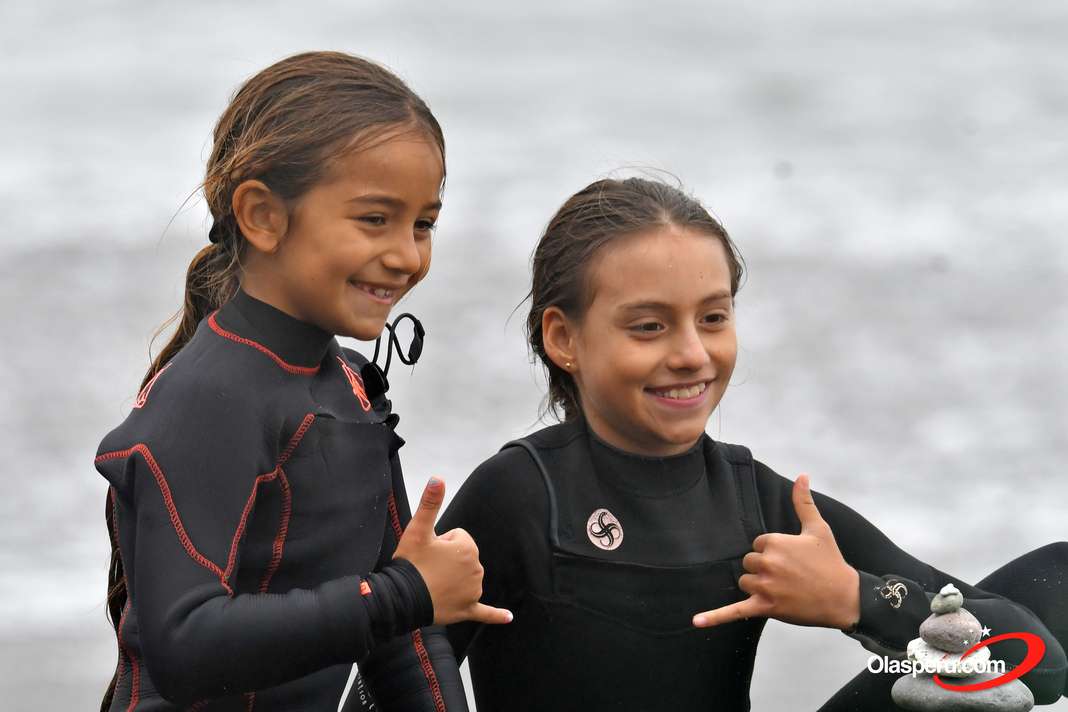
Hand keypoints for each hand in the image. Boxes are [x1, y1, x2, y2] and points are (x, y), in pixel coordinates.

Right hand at [393, 477, 512, 625]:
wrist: (402, 598)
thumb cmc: (410, 562)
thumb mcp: (418, 529)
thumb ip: (430, 502)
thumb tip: (438, 477)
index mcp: (468, 547)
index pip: (457, 537)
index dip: (440, 543)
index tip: (428, 552)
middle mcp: (477, 568)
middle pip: (462, 557)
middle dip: (446, 560)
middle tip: (427, 568)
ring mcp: (473, 591)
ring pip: (466, 577)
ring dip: (453, 579)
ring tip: (432, 583)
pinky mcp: (468, 609)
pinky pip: (485, 611)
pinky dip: (495, 614)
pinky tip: (508, 618)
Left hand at [692, 474, 859, 630]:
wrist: (844, 597)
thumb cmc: (831, 562)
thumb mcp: (818, 528)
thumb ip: (803, 502)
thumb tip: (802, 475)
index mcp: (775, 542)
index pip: (757, 544)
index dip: (774, 552)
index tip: (794, 558)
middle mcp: (768, 563)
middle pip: (748, 563)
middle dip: (765, 568)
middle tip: (791, 575)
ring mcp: (766, 586)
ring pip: (745, 582)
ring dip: (758, 586)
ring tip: (785, 588)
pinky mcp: (765, 607)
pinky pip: (735, 611)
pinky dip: (715, 617)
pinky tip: (696, 621)